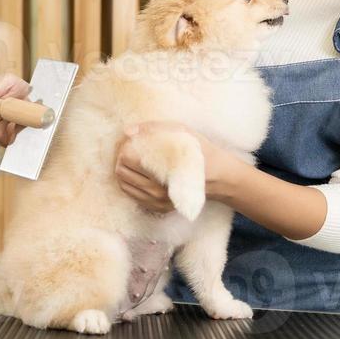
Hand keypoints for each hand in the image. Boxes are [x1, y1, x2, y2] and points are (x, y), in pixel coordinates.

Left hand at [114, 121, 235, 212]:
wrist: (218, 177)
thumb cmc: (199, 150)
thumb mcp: (182, 132)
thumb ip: (154, 129)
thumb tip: (127, 131)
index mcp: (162, 171)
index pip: (126, 159)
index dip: (125, 147)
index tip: (132, 141)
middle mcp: (158, 191)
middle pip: (121, 172)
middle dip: (121, 158)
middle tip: (131, 149)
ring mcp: (158, 203)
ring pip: (123, 185)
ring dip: (124, 171)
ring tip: (135, 160)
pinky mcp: (158, 209)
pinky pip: (133, 196)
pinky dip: (131, 183)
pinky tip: (141, 173)